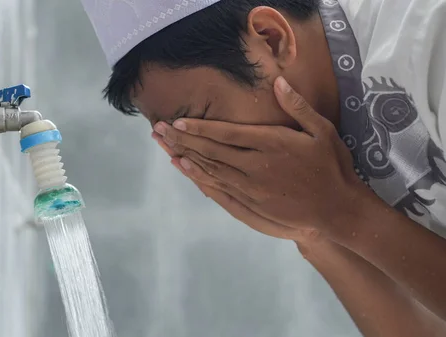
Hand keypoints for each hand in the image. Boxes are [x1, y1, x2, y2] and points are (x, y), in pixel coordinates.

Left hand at [153, 76, 368, 235]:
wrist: (337, 209)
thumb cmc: (332, 167)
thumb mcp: (323, 131)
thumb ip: (298, 107)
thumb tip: (279, 82)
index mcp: (271, 144)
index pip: (227, 133)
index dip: (200, 127)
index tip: (178, 121)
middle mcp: (256, 165)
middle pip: (212, 150)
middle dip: (183, 138)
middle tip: (158, 129)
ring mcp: (251, 186)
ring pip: (210, 168)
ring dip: (185, 154)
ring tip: (164, 145)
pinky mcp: (250, 202)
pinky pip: (218, 187)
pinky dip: (198, 176)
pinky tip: (185, 167)